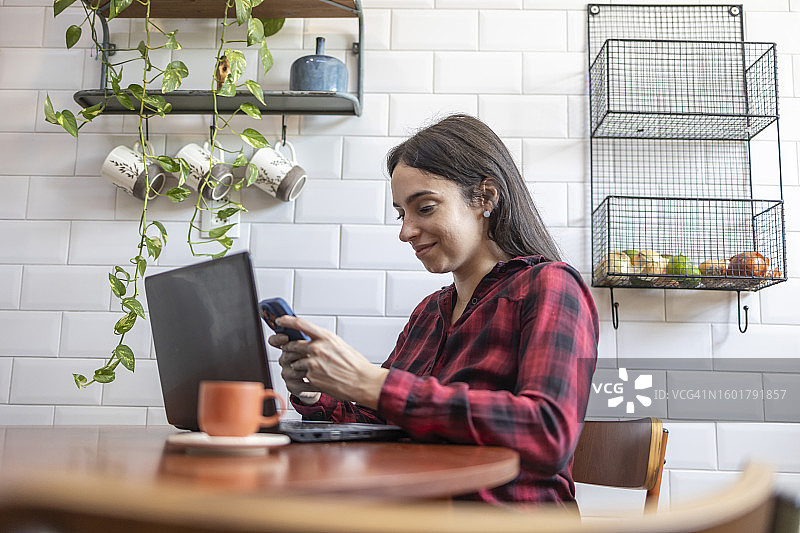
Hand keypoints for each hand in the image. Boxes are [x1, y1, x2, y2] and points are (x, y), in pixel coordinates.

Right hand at [268, 332, 320, 404]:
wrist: (325, 379)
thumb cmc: (320, 359)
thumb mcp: (317, 342)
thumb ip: (307, 332)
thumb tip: (303, 325)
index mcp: (288, 347)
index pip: (275, 341)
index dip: (278, 339)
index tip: (285, 337)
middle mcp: (285, 360)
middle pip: (286, 354)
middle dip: (300, 353)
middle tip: (310, 352)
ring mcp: (287, 373)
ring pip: (294, 368)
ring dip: (307, 367)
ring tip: (318, 366)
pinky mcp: (292, 386)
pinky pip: (299, 383)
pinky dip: (311, 381)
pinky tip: (319, 378)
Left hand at [272, 315, 388, 409]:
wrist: (363, 381)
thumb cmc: (356, 364)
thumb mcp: (341, 345)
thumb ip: (325, 341)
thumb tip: (314, 340)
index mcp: (326, 337)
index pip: (300, 324)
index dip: (287, 321)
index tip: (280, 321)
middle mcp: (317, 348)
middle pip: (292, 345)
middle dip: (289, 348)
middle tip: (290, 350)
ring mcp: (313, 364)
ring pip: (294, 362)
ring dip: (297, 365)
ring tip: (309, 368)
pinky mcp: (312, 378)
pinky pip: (300, 376)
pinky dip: (304, 377)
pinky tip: (313, 378)